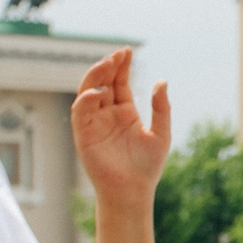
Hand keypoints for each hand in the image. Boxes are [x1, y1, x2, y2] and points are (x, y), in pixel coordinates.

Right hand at [71, 48, 172, 202]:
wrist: (133, 190)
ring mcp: (93, 123)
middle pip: (103, 83)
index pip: (120, 82)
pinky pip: (80, 113)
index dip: (122, 66)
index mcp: (125, 111)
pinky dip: (85, 100)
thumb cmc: (147, 165)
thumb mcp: (161, 133)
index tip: (127, 51)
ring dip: (94, 78)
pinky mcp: (83, 135)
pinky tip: (97, 92)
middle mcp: (107, 114)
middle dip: (108, 67)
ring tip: (106, 65)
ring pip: (88, 93)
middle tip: (117, 55)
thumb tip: (162, 81)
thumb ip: (161, 108)